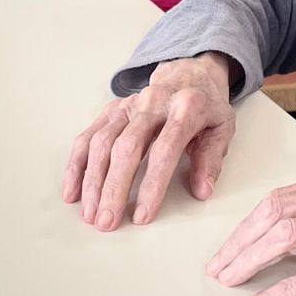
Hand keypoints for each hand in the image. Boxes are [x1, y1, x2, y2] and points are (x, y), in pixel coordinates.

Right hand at [63, 54, 235, 228]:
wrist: (188, 74)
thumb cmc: (206, 108)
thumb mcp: (222, 128)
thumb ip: (211, 159)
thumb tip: (202, 190)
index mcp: (186, 107)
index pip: (165, 149)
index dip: (152, 185)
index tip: (142, 216)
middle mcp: (152, 102)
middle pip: (126, 147)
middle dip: (114, 188)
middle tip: (107, 221)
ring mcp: (128, 105)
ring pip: (102, 142)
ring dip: (93, 181)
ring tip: (90, 214)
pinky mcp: (111, 109)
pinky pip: (88, 136)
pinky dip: (77, 165)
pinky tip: (73, 191)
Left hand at [206, 164, 295, 295]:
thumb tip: (294, 234)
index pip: (282, 197)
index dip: (247, 225)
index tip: (228, 248)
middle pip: (276, 213)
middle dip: (239, 243)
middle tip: (219, 270)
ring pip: (290, 236)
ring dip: (252, 262)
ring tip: (232, 283)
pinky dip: (288, 288)